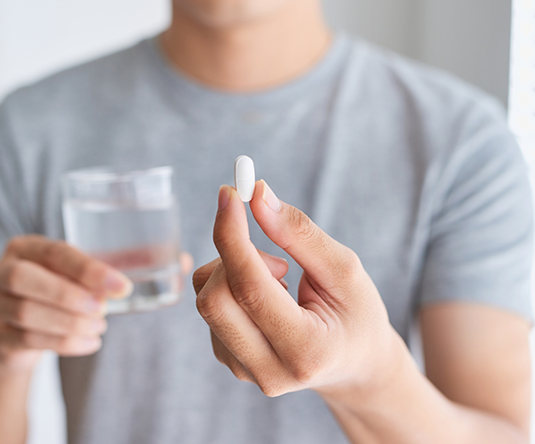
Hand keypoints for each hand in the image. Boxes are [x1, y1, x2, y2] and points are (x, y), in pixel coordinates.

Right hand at [0, 235, 192, 372]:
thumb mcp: (85, 271)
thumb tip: (183, 260)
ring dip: (70, 323)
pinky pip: (28, 340)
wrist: (19, 326)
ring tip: (100, 327)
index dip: (88, 270)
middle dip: (70, 296)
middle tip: (105, 310)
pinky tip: (90, 342)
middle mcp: (4, 269)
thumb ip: (128, 262)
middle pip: (27, 280)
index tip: (122, 287)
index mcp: (28, 246)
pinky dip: (65, 343)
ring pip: (27, 313)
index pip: (55, 252)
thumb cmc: (64, 288)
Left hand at [193, 181, 401, 400]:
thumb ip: (299, 233)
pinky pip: (210, 308)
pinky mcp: (229, 361)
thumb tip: (257, 196)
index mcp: (306, 350)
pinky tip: (268, 297)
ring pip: (207, 300)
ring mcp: (244, 370)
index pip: (250, 288)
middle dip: (234, 256)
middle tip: (276, 254)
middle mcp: (269, 371)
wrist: (355, 364)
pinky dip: (232, 286)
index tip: (229, 194)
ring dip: (235, 271)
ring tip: (282, 280)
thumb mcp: (345, 269)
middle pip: (214, 299)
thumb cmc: (357, 314)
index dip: (232, 235)